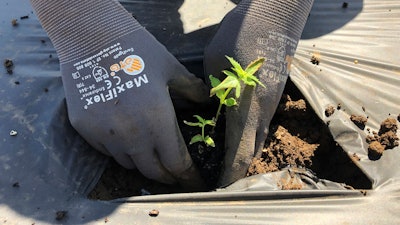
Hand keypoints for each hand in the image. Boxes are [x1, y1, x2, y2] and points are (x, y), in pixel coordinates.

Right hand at [63, 29, 207, 188]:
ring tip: (149, 152)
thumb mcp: (171, 68)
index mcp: (157, 121)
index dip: (188, 176)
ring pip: (128, 163)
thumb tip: (206, 100)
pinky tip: (123, 135)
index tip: (194, 183)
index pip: (176, 163)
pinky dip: (119, 149)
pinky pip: (107, 150)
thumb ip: (193, 89)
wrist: (91, 37)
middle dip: (167, 176)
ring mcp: (105, 135)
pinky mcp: (85, 130)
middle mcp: (131, 135)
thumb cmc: (137, 50)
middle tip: (174, 174)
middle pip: (153, 171)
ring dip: (142, 162)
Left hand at [204, 0, 312, 185]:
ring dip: (242, 150)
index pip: (241, 152)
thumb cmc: (241, 36)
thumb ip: (215, 90)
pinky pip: (260, 124)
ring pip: (257, 137)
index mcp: (248, 107)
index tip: (218, 184)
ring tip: (222, 156)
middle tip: (216, 172)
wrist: (275, 16)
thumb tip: (211, 105)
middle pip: (252, 150)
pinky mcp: (273, 95)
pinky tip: (232, 131)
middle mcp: (264, 111)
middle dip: (236, 166)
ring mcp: (272, 103)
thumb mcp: (216, 63)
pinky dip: (247, 135)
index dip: (230, 173)